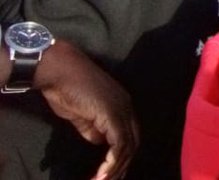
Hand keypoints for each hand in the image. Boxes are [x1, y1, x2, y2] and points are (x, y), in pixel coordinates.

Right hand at [35, 40, 138, 179]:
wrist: (61, 72)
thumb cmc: (68, 90)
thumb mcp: (82, 115)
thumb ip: (93, 129)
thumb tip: (100, 143)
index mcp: (122, 106)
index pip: (129, 135)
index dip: (121, 156)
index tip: (109, 173)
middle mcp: (127, 107)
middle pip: (133, 142)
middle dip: (122, 166)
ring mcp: (121, 109)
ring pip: (128, 146)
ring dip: (116, 168)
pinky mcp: (112, 114)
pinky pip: (119, 143)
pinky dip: (112, 161)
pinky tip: (102, 174)